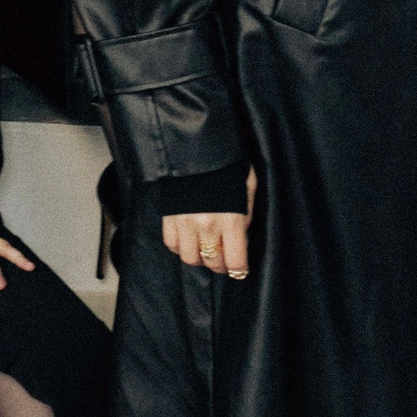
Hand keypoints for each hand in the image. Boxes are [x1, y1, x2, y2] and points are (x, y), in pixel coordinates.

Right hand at [162, 166, 256, 280]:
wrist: (196, 146)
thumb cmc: (227, 165)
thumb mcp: (248, 187)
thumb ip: (246, 215)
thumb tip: (242, 237)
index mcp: (231, 220)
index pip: (235, 261)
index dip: (240, 270)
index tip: (241, 270)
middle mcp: (207, 226)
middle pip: (213, 262)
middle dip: (221, 266)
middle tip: (225, 261)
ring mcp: (184, 223)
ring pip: (190, 258)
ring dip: (200, 258)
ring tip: (205, 250)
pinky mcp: (168, 217)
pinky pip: (172, 245)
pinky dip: (180, 247)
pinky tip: (189, 240)